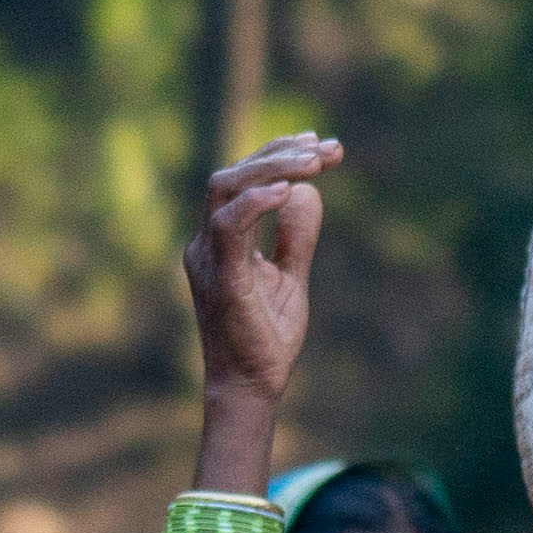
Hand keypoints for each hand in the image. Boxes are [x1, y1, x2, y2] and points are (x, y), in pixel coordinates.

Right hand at [188, 134, 336, 407]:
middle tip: (326, 149)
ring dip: (271, 168)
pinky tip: (287, 190)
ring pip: (225, 188)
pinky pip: (228, 227)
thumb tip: (309, 192)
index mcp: (221, 240)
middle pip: (232, 174)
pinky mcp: (221, 278)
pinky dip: (255, 203)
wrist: (253, 386)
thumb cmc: (266, 337)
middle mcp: (206, 242)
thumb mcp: (291, 277)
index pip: (244, 180)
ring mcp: (208, 258)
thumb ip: (296, 236)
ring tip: (313, 162)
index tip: (324, 146)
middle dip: (279, 153)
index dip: (280, 155)